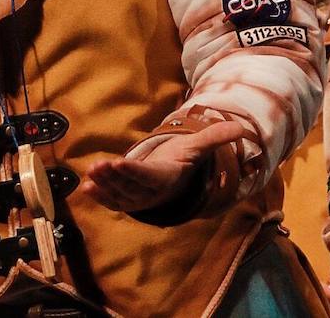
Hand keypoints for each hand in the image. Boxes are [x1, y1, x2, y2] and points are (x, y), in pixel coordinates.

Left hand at [80, 120, 247, 212]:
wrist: (174, 178)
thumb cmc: (183, 158)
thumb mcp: (197, 147)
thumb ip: (215, 137)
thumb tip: (242, 127)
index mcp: (167, 178)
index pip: (149, 176)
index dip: (134, 172)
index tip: (118, 163)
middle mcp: (151, 192)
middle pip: (131, 187)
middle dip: (114, 177)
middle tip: (100, 165)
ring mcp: (137, 199)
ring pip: (119, 195)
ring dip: (104, 184)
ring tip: (92, 170)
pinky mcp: (126, 200)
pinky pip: (112, 201)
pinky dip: (100, 196)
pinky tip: (86, 186)